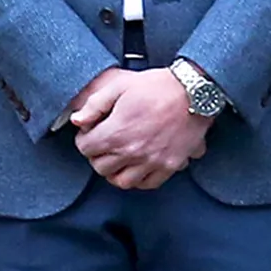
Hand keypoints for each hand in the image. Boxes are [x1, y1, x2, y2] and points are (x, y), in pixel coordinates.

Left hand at [72, 68, 208, 190]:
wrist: (194, 92)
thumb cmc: (157, 86)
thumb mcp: (119, 86)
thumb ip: (94, 105)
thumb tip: (77, 120)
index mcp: (116, 132)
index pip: (85, 149)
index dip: (84, 139)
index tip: (91, 133)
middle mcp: (131, 152)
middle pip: (100, 167)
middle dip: (97, 156)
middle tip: (103, 145)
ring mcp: (151, 161)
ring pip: (121, 181)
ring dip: (115, 171)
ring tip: (118, 159)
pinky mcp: (169, 165)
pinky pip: (148, 184)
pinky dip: (139, 179)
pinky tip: (138, 167)